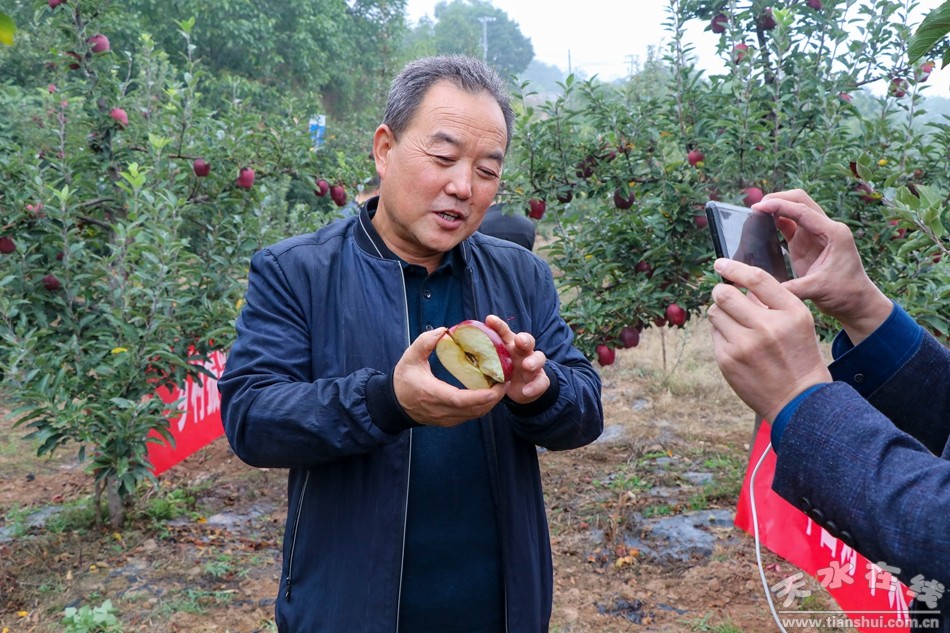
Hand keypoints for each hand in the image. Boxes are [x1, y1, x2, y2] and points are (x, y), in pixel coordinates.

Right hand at [393, 328, 505, 426]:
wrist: (393, 404)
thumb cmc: (402, 380)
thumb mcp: (409, 357)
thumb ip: (424, 342)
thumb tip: (443, 330)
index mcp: (433, 394)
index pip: (460, 400)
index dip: (479, 396)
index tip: (495, 388)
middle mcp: (442, 410)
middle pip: (474, 409)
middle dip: (494, 397)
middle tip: (506, 380)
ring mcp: (446, 419)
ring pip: (475, 414)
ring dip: (491, 402)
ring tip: (502, 385)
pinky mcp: (449, 421)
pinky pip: (471, 415)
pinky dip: (483, 406)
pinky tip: (489, 392)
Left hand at [484, 314, 550, 404]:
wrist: (519, 389)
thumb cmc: (503, 370)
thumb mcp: (492, 363)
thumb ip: (480, 355)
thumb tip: (454, 345)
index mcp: (509, 344)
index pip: (504, 331)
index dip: (498, 325)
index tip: (490, 319)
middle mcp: (523, 351)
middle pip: (527, 340)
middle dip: (524, 339)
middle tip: (519, 341)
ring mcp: (534, 365)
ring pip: (539, 357)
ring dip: (533, 361)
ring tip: (527, 366)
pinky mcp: (540, 379)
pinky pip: (541, 381)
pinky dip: (534, 386)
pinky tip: (526, 391)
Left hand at [707, 259, 831, 422]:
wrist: (798, 399)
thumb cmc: (798, 355)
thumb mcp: (798, 322)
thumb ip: (772, 300)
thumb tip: (739, 283)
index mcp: (790, 312)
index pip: (756, 279)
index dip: (734, 267)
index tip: (720, 263)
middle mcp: (767, 326)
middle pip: (724, 294)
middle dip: (721, 292)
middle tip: (725, 297)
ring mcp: (744, 344)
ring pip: (715, 312)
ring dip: (721, 313)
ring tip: (735, 324)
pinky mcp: (728, 359)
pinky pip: (714, 333)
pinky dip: (721, 333)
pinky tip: (736, 344)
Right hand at [752, 190, 891, 342]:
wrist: (856, 302)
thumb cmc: (845, 293)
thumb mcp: (818, 290)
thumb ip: (792, 287)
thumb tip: (765, 288)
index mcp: (833, 233)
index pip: (802, 211)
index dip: (779, 206)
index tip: (757, 207)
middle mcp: (825, 228)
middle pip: (800, 201)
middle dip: (778, 199)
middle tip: (756, 208)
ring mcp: (815, 235)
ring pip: (794, 210)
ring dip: (776, 208)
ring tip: (755, 214)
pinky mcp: (805, 243)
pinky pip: (789, 224)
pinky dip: (775, 221)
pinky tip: (761, 225)